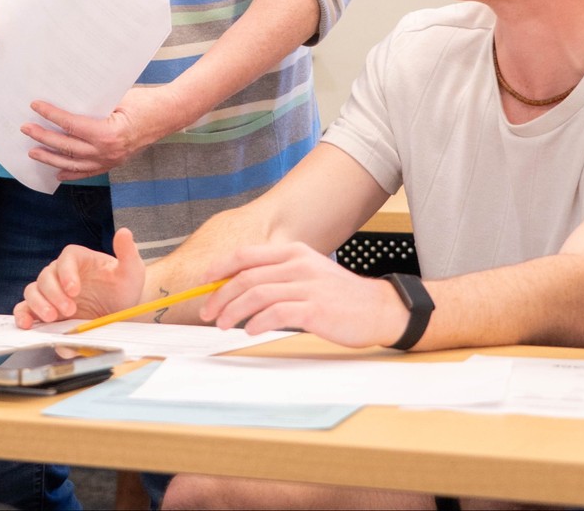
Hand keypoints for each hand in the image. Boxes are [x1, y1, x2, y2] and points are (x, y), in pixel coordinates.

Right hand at [13, 227, 145, 327]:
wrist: (118, 313)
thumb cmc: (122, 288)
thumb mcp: (131, 272)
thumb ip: (127, 253)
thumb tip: (124, 232)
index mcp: (78, 259)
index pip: (66, 258)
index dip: (67, 273)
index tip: (74, 289)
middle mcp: (59, 273)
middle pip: (46, 277)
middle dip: (55, 294)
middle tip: (69, 310)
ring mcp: (50, 293)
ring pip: (33, 291)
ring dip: (38, 305)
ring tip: (53, 318)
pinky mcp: (43, 311)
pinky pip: (25, 310)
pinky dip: (22, 316)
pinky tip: (27, 326)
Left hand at [21, 87, 177, 179]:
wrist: (167, 115)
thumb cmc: (144, 102)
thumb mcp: (118, 98)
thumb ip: (94, 103)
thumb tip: (68, 99)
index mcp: (107, 133)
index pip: (71, 125)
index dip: (51, 115)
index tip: (35, 107)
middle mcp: (107, 151)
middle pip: (67, 146)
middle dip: (43, 137)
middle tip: (26, 129)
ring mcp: (111, 160)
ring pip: (74, 163)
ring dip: (51, 158)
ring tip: (33, 152)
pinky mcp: (114, 163)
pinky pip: (88, 172)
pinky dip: (71, 173)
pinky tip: (58, 172)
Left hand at [200, 242, 407, 346]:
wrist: (378, 309)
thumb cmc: (340, 296)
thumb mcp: (308, 274)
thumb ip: (278, 276)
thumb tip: (240, 288)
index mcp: (294, 252)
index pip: (247, 254)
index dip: (220, 267)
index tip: (205, 282)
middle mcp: (298, 264)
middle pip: (246, 276)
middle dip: (221, 295)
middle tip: (208, 313)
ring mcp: (307, 286)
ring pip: (257, 294)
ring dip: (234, 311)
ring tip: (223, 325)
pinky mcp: (315, 309)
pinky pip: (276, 313)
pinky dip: (258, 322)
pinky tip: (250, 330)